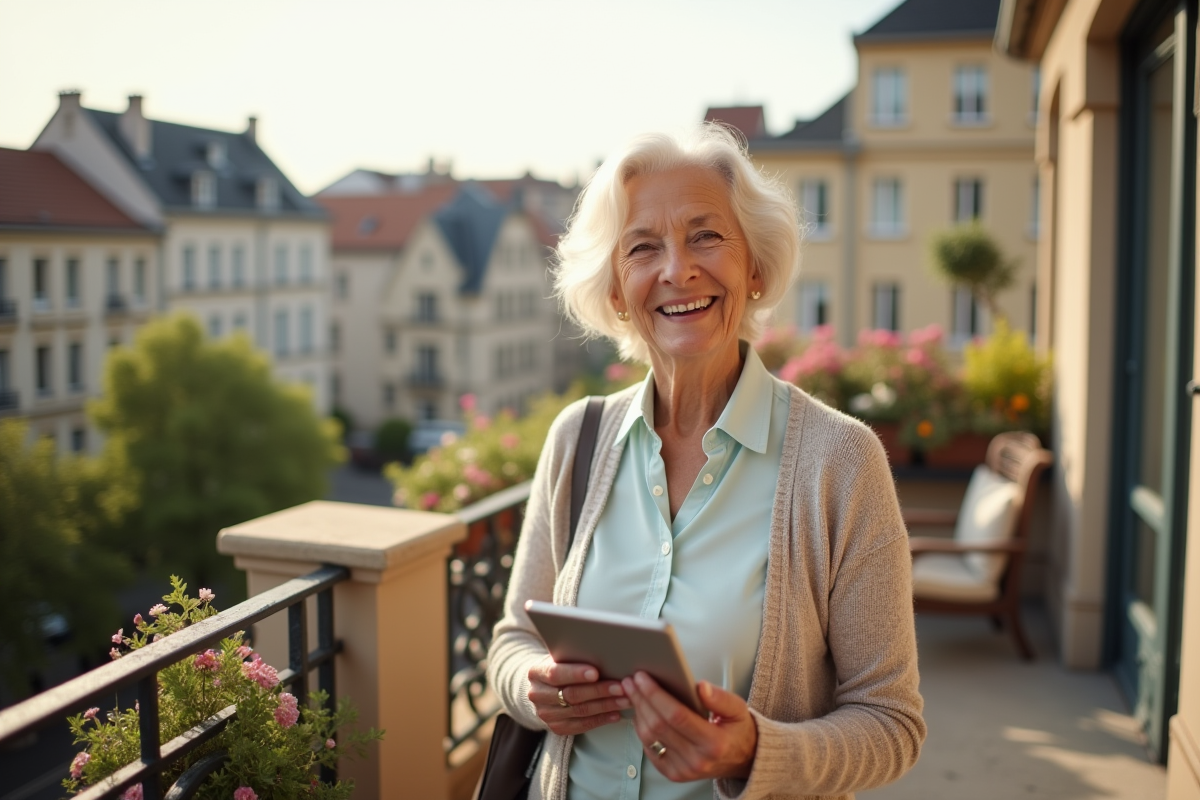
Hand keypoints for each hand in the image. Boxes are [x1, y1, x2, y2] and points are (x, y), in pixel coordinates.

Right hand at [527, 656, 629, 734]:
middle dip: (599, 691)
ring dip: (605, 706)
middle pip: (571, 695)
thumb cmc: (561, 666)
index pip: (556, 674)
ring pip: (579, 711)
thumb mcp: (562, 656)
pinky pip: (581, 726)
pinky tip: (615, 714)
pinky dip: (601, 720)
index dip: (576, 674)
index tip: (596, 672)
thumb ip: (575, 656)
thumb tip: (605, 655)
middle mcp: (537, 695)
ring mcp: (545, 714)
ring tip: (624, 699)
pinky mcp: (556, 727)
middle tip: (620, 687)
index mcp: (536, 673)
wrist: (545, 686)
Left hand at [622, 672, 757, 781]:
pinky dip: (641, 729)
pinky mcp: (673, 774)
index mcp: (714, 743)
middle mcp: (696, 760)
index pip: (676, 716)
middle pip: (658, 726)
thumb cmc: (737, 730)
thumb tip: (700, 686)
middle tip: (631, 680)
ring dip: (638, 712)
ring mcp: (683, 770)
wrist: (742, 759)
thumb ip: (720, 698)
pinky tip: (641, 712)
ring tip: (633, 692)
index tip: (642, 678)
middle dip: (641, 700)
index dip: (656, 695)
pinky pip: (649, 750)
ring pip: (650, 738)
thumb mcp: (738, 709)